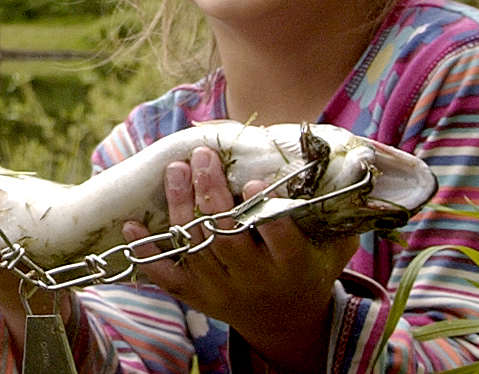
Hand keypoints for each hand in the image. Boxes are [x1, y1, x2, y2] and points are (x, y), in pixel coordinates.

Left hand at [129, 145, 352, 372]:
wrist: (286, 322)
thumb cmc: (310, 269)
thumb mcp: (334, 247)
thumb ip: (338, 213)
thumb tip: (349, 168)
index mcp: (293, 267)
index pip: (279, 240)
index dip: (263, 213)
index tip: (249, 181)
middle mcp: (255, 280)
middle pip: (226, 237)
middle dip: (211, 194)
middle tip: (202, 156)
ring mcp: (222, 290)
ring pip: (195, 247)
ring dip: (180, 206)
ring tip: (175, 169)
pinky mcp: (197, 296)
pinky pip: (166, 276)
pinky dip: (146, 252)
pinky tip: (130, 226)